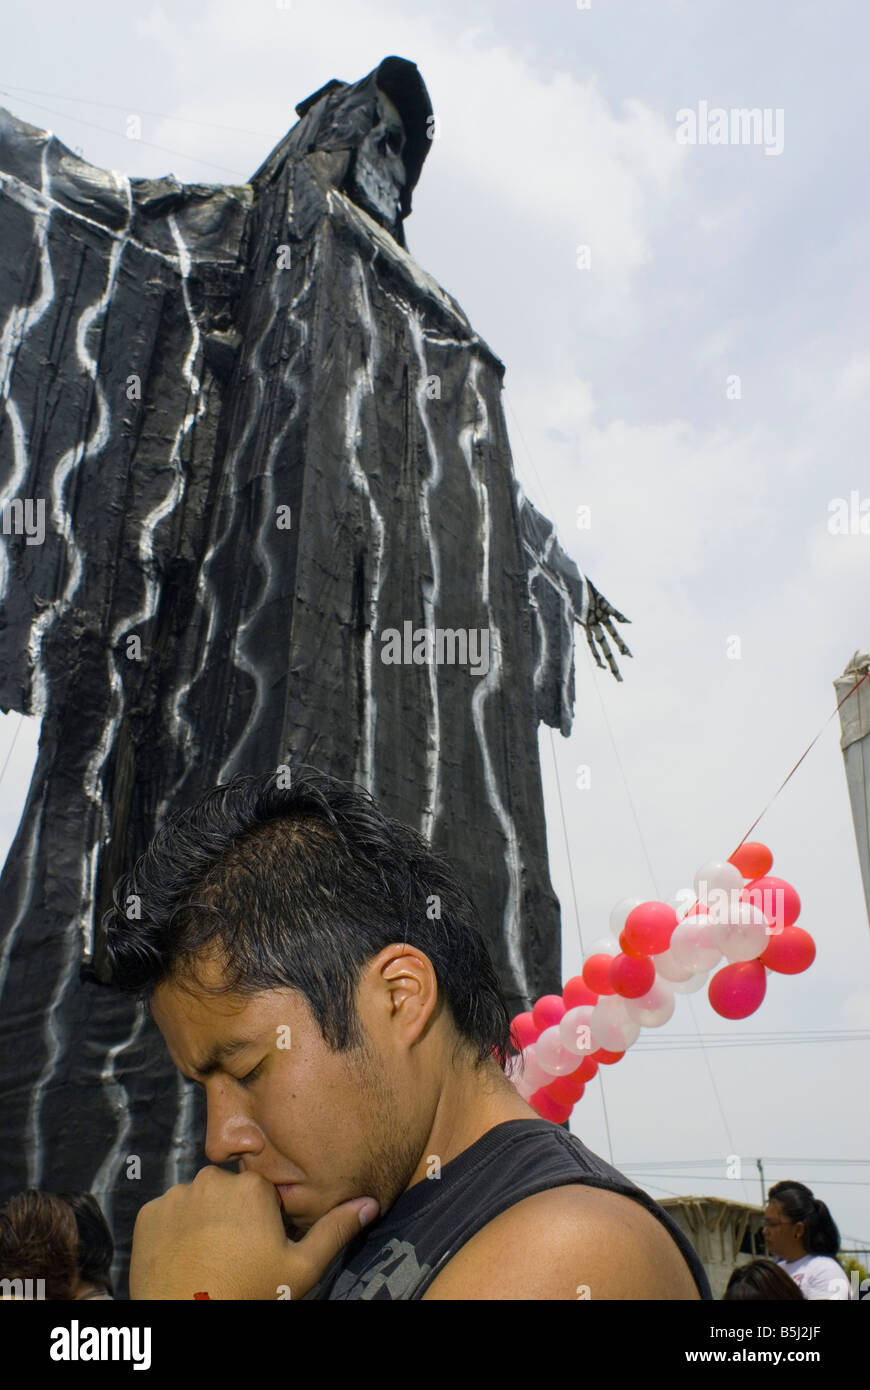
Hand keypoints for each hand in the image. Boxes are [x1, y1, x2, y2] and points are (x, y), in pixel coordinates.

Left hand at [129, 1166, 378, 1299]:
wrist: (188, 1321)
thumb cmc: (249, 1295)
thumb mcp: (301, 1268)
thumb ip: (335, 1230)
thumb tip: (370, 1203)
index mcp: (252, 1187)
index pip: (263, 1193)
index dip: (265, 1221)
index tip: (260, 1249)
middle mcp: (212, 1179)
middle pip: (229, 1192)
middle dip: (233, 1216)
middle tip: (235, 1257)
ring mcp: (175, 1195)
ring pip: (198, 1200)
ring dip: (203, 1221)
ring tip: (208, 1260)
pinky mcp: (147, 1214)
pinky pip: (167, 1213)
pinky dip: (174, 1231)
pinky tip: (183, 1259)